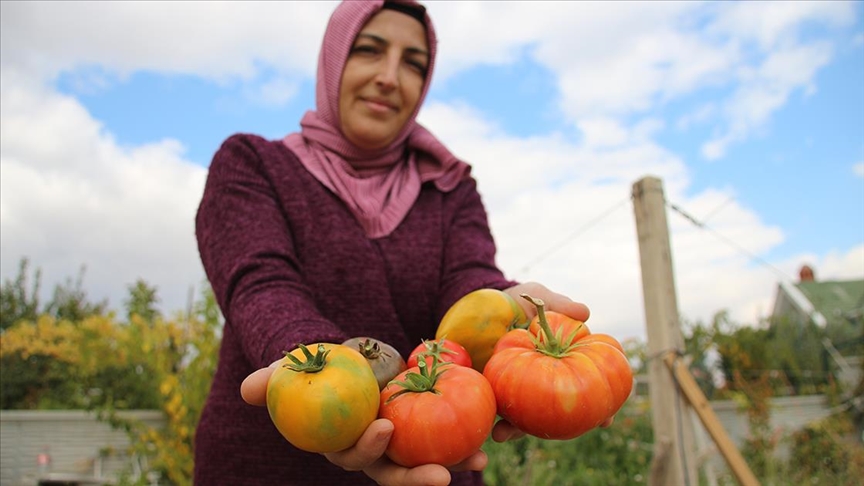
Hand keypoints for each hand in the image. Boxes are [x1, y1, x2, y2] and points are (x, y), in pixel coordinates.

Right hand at [240, 363, 487, 484]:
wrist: (344, 360)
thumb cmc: (316, 366)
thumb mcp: (296, 365)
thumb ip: (275, 377)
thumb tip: (248, 388)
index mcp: (341, 442)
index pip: (351, 456)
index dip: (366, 448)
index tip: (384, 427)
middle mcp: (371, 452)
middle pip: (392, 473)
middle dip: (415, 478)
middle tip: (442, 473)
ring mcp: (398, 445)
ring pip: (423, 462)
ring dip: (451, 464)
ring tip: (477, 460)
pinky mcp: (420, 430)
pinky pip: (443, 439)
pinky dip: (464, 440)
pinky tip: (489, 438)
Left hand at [500, 283, 615, 430]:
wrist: (480, 299)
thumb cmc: (518, 300)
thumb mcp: (536, 296)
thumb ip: (558, 303)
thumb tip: (585, 312)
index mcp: (561, 363)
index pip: (586, 387)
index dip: (600, 407)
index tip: (606, 420)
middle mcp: (542, 382)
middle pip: (556, 411)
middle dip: (563, 429)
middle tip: (566, 434)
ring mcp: (516, 390)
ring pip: (522, 417)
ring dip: (514, 430)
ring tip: (503, 435)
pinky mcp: (491, 389)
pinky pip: (493, 406)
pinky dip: (492, 418)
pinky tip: (488, 428)